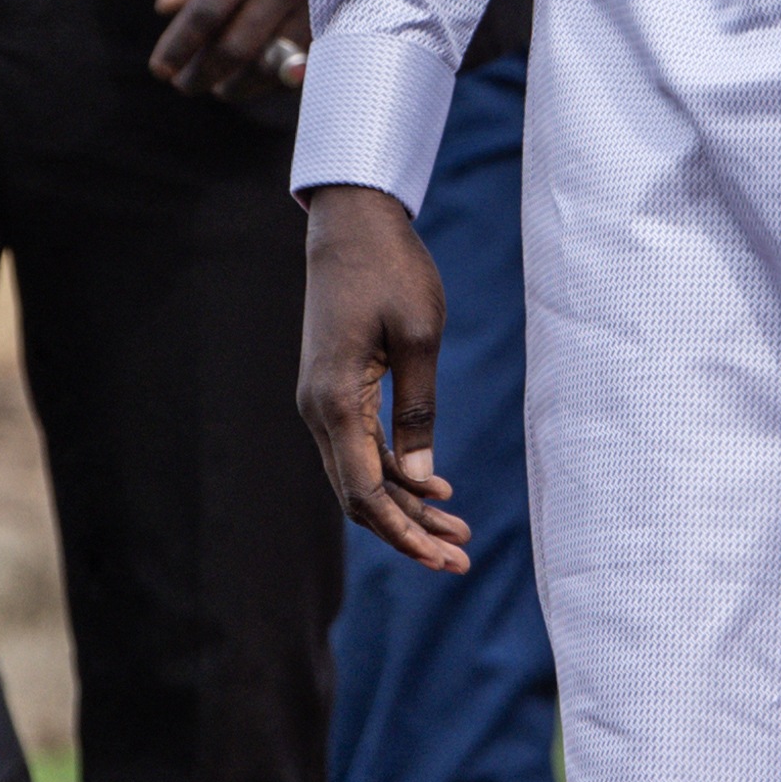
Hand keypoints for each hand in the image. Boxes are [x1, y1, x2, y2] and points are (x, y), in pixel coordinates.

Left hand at [148, 0, 321, 102]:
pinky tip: (257, 75)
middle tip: (185, 84)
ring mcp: (321, 1)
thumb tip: (166, 8)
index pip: (209, 9)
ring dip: (240, 84)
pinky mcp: (342, 16)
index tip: (160, 68)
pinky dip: (274, 77)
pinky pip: (303, 60)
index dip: (180, 44)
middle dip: (205, 74)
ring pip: (273, 63)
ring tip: (219, 86)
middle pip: (238, 45)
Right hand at [294, 182, 467, 570]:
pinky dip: (394, 474)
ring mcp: (321, 402)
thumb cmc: (390, 270)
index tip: (445, 557)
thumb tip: (418, 478)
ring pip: (361, 475)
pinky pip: (359, 448)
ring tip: (458, 531)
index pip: (367, 492)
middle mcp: (317, 410)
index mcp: (334, 402)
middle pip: (360, 495)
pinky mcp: (332, 390)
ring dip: (406, 507)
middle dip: (410, 532)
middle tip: (462, 559)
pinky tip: (433, 486)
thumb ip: (418, 410)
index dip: (405, 533)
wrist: (350, 223)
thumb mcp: (418, 338)